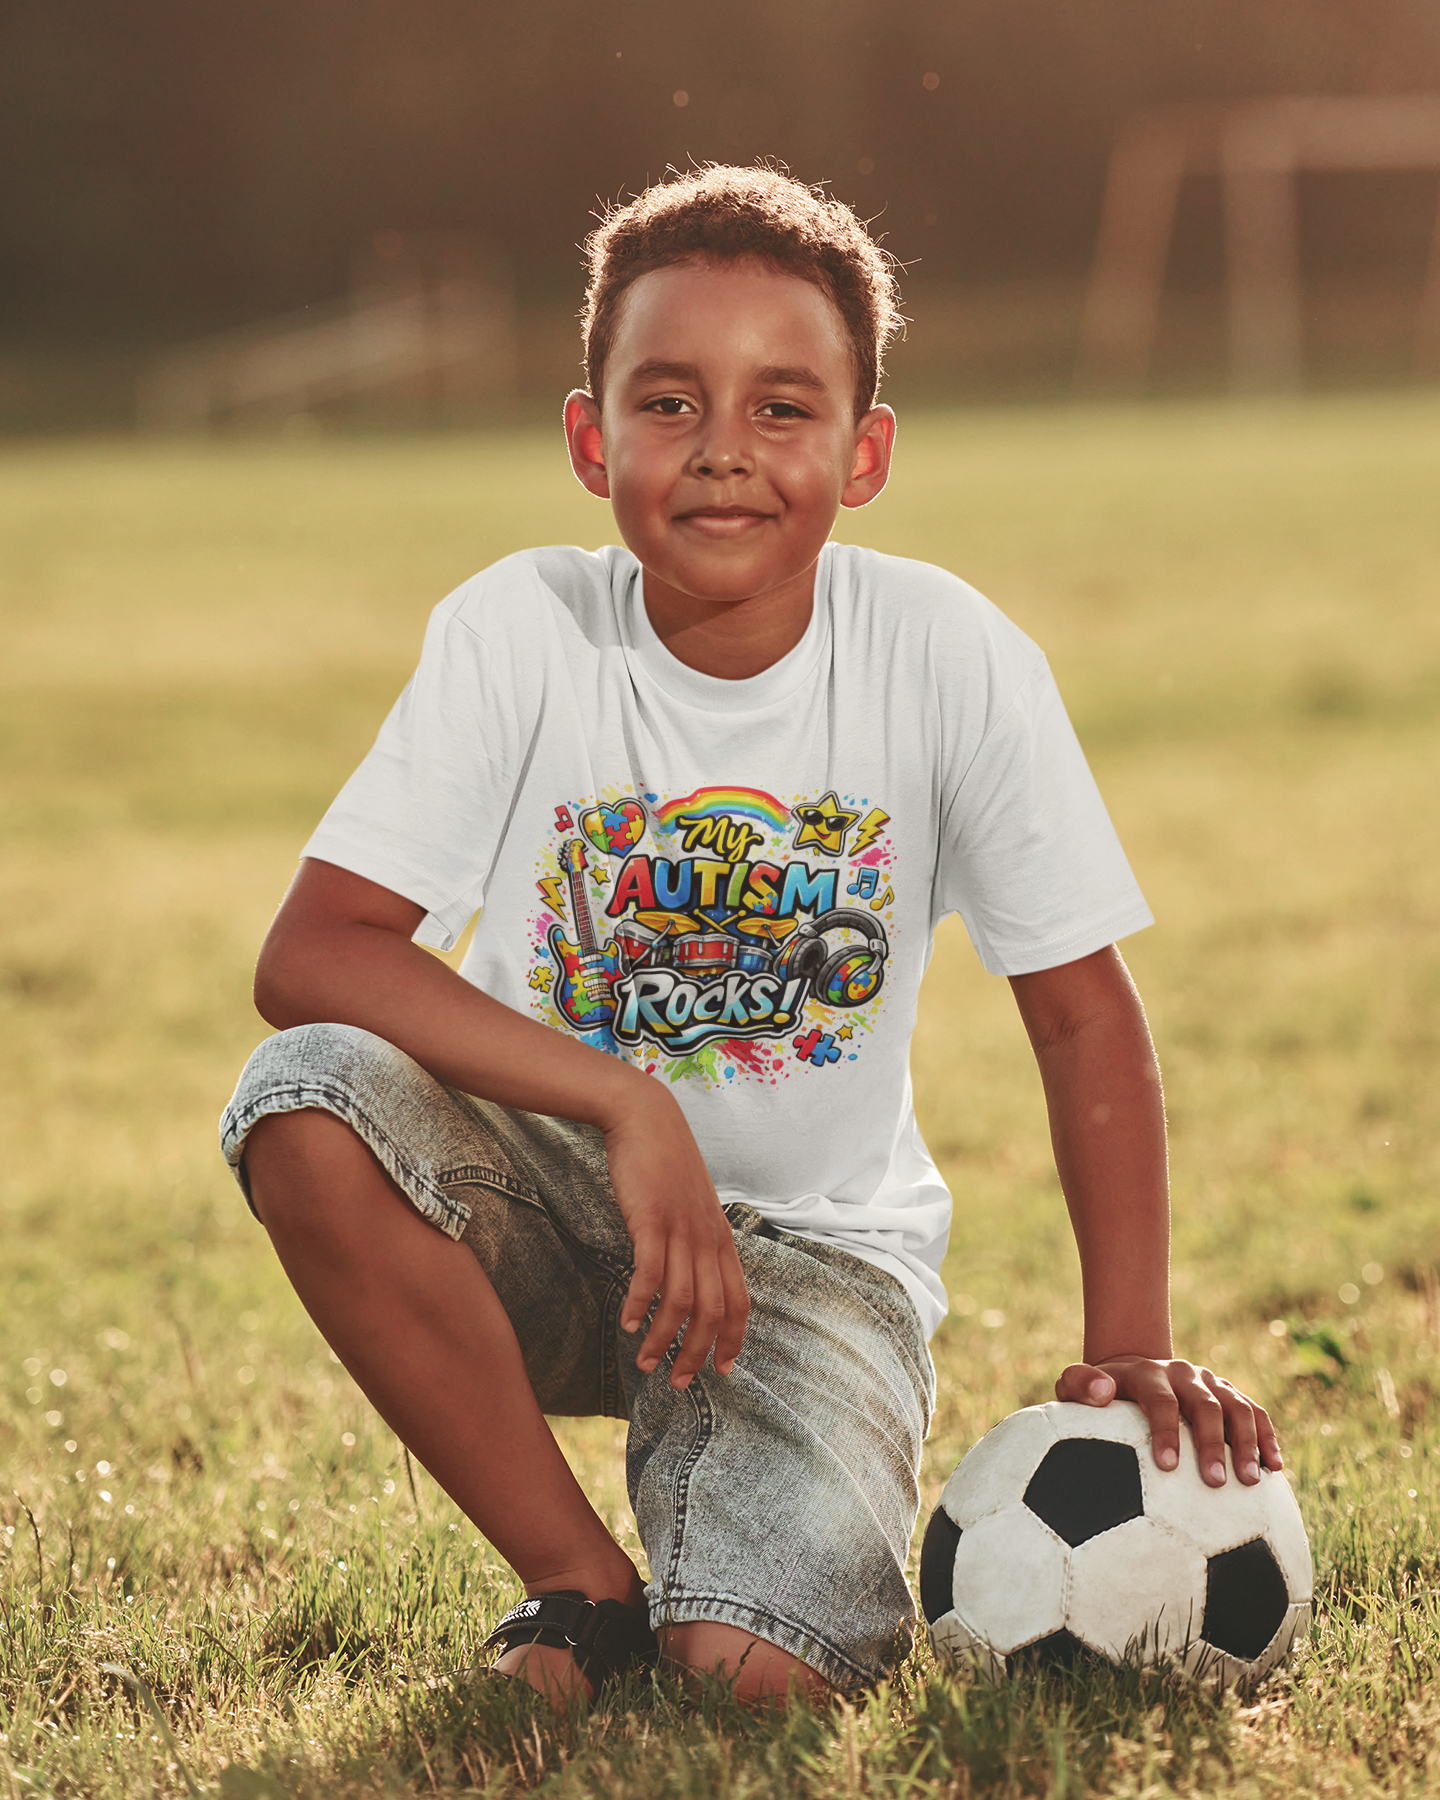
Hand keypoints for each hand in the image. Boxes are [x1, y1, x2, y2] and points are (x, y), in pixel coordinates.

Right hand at [603, 1085, 749, 1389]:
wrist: (646, 1119)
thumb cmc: (665, 1163)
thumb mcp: (692, 1205)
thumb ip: (696, 1239)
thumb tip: (691, 1272)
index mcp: (721, 1238)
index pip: (740, 1300)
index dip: (733, 1338)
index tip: (723, 1369)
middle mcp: (707, 1239)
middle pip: (713, 1310)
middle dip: (697, 1353)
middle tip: (678, 1383)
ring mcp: (681, 1230)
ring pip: (681, 1301)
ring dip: (663, 1339)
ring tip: (644, 1362)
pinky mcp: (651, 1221)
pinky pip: (649, 1275)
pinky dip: (638, 1305)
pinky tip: (625, 1323)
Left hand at [1055, 1354, 1282, 1486]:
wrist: (1130, 1372)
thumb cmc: (1097, 1396)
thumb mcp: (1075, 1386)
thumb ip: (1078, 1385)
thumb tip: (1102, 1393)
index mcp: (1146, 1373)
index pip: (1159, 1400)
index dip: (1165, 1431)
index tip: (1167, 1466)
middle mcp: (1182, 1373)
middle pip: (1204, 1405)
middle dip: (1212, 1443)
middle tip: (1216, 1482)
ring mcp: (1210, 1382)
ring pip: (1237, 1406)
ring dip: (1247, 1443)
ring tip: (1252, 1481)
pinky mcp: (1228, 1394)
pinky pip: (1255, 1412)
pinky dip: (1267, 1437)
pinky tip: (1276, 1467)